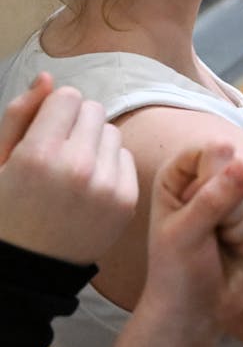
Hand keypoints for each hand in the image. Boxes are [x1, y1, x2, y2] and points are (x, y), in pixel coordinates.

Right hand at [0, 73, 136, 263]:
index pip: (67, 97)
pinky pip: (126, 158)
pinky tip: (87, 188)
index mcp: (38, 155)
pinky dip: (109, 166)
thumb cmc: (5, 211)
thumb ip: (19, 116)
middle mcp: (77, 167)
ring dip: (94, 144)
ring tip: (70, 171)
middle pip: (93, 110)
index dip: (52, 112)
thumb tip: (48, 77)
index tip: (42, 133)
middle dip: (74, 124)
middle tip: (56, 153)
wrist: (27, 268)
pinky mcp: (126, 200)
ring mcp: (106, 185)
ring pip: (112, 133)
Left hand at [142, 142, 242, 329]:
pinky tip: (239, 251)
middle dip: (234, 208)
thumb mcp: (184, 233)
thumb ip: (213, 197)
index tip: (191, 208)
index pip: (216, 150)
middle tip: (210, 230)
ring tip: (222, 241)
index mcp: (185, 170)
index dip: (212, 180)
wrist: (196, 309)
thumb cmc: (176, 269)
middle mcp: (218, 176)